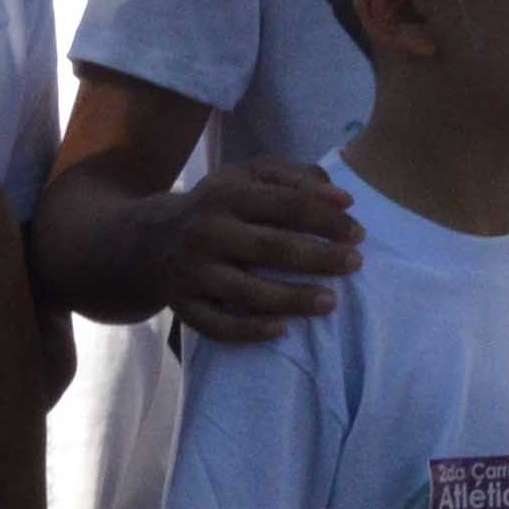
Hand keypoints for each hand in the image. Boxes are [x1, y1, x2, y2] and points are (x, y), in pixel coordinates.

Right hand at [143, 159, 365, 343]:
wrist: (151, 240)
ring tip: (331, 302)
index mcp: (226, 194)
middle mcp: (206, 232)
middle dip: (319, 257)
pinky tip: (283, 329)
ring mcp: (193, 272)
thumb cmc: (219, 205)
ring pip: (249, 292)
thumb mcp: (249, 177)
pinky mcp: (184, 306)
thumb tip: (343, 200)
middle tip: (355, 264)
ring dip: (294, 299)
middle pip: (272, 248)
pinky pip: (219, 326)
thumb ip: (297, 178)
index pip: (286, 205)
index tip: (358, 232)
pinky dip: (251, 331)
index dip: (327, 219)